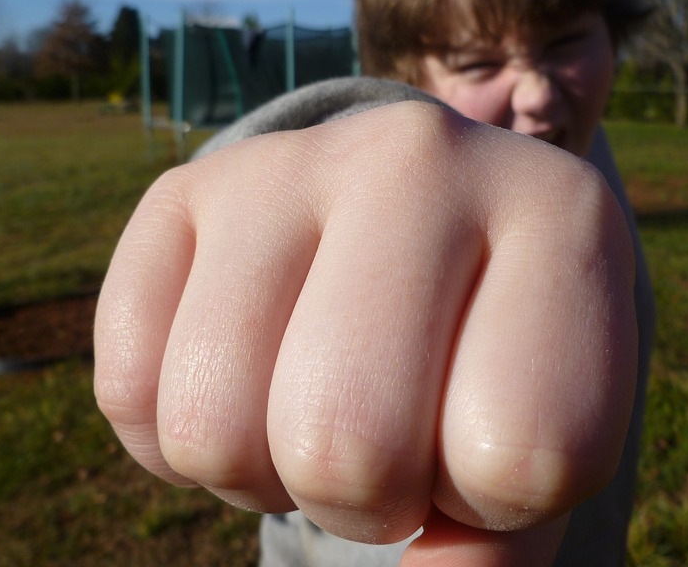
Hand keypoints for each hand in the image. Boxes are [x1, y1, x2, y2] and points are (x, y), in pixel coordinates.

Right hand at [94, 101, 636, 565]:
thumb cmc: (494, 345)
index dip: (494, 499)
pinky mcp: (188, 188)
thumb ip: (504, 533)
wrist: (428, 220)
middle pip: (347, 442)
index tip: (486, 441)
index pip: (521, 452)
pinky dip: (175, 440)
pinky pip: (128, 388)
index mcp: (559, 215)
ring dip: (265, 473)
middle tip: (391, 444)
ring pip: (213, 425)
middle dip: (365, 498)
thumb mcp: (547, 433)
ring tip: (317, 409)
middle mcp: (422, 158)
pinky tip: (247, 381)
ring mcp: (293, 161)